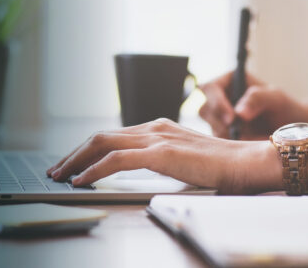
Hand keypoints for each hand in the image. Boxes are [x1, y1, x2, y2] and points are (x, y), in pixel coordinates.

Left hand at [45, 118, 281, 193]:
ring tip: (60, 175)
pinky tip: (81, 180)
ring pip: (102, 144)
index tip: (71, 164)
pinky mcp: (161, 153)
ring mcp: (156, 138)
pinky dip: (93, 170)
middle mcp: (154, 128)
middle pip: (100, 137)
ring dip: (75, 160)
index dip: (87, 150)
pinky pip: (116, 160)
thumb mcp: (185, 161)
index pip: (113, 137)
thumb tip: (141, 173)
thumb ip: (163, 161)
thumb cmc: (224, 167)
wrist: (251, 162)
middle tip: (55, 170)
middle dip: (73, 154)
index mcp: (159, 129)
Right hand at [198, 71, 307, 139]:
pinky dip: (229, 146)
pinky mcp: (221, 134)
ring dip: (226, 135)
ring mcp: (219, 118)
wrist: (291, 132)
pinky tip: (246, 144)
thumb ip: (258, 98)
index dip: (217, 102)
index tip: (232, 118)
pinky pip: (216, 142)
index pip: (210, 88)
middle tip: (239, 133)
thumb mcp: (276, 98)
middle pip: (204, 109)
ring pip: (209, 127)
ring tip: (249, 138)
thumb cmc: (285, 108)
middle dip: (220, 123)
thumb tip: (239, 113)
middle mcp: (220, 98)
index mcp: (229, 81)